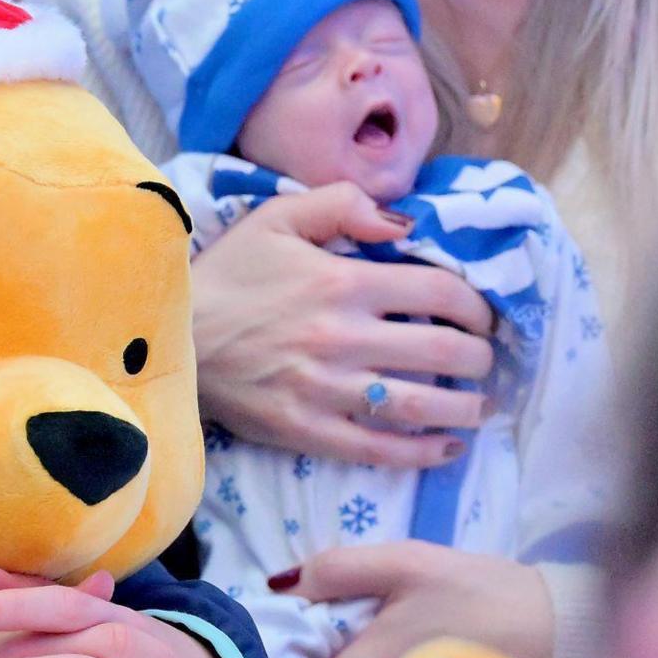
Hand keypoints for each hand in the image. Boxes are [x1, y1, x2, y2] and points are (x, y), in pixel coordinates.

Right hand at [190, 183, 493, 466]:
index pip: (439, 291)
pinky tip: (448, 447)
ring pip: (420, 405)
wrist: (172, 333)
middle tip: (484, 359)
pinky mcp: (307, 430)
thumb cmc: (229, 274)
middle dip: (479, 357)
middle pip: (442, 352)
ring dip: (465, 407)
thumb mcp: (277, 218)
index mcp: (341, 281)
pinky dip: (423, 452)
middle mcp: (342, 337)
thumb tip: (404, 222)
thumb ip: (342, 204)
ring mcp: (326, 389)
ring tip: (479, 404)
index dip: (475, 304)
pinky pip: (378, 449)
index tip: (481, 314)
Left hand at [286, 542, 556, 657]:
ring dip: (345, 652)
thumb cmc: (477, 593)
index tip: (292, 611)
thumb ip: (336, 571)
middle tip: (334, 604)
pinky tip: (394, 634)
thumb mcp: (403, 563)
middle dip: (313, 645)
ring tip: (370, 615)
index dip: (282, 640)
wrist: (552, 628)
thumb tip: (280, 585)